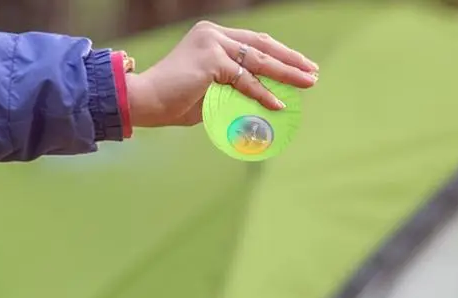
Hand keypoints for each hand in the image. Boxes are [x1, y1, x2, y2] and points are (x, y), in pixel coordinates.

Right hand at [125, 20, 317, 128]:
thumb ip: (231, 91)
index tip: (300, 67)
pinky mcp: (211, 60)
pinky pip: (244, 80)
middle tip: (313, 72)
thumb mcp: (209, 94)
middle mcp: (214, 34)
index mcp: (212, 37)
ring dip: (286, 73)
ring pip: (259, 60)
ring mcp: (213, 44)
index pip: (254, 43)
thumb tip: (257, 103)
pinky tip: (278, 103)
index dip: (280, 54)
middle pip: (262, 45)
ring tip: (307, 83)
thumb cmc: (171, 103)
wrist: (144, 101)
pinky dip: (262, 93)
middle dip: (291, 60)